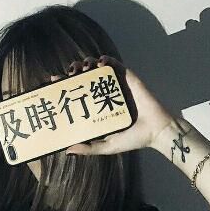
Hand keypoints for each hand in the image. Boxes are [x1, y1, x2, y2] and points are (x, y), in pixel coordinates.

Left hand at [50, 55, 176, 154]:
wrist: (156, 131)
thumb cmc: (133, 140)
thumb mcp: (106, 146)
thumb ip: (89, 148)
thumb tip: (68, 150)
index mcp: (97, 108)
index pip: (77, 94)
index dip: (64, 86)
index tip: (53, 82)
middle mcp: (104, 95)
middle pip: (84, 78)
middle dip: (73, 72)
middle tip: (68, 74)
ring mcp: (116, 86)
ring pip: (96, 69)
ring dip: (86, 64)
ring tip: (80, 67)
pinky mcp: (128, 78)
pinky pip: (115, 65)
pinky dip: (105, 60)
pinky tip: (98, 62)